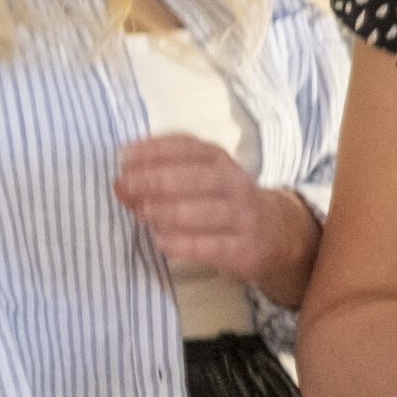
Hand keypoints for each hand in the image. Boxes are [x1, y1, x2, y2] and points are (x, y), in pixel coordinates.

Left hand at [113, 136, 318, 308]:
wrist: (277, 232)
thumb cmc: (223, 202)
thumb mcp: (197, 182)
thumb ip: (156, 182)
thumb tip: (120, 184)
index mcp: (219, 160)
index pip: (188, 147)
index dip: (156, 150)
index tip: (125, 156)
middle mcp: (234, 184)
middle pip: (197, 177)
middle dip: (158, 179)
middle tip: (127, 185)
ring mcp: (242, 216)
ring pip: (205, 211)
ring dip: (169, 210)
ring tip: (142, 213)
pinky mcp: (245, 249)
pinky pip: (213, 246)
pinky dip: (185, 244)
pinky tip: (161, 242)